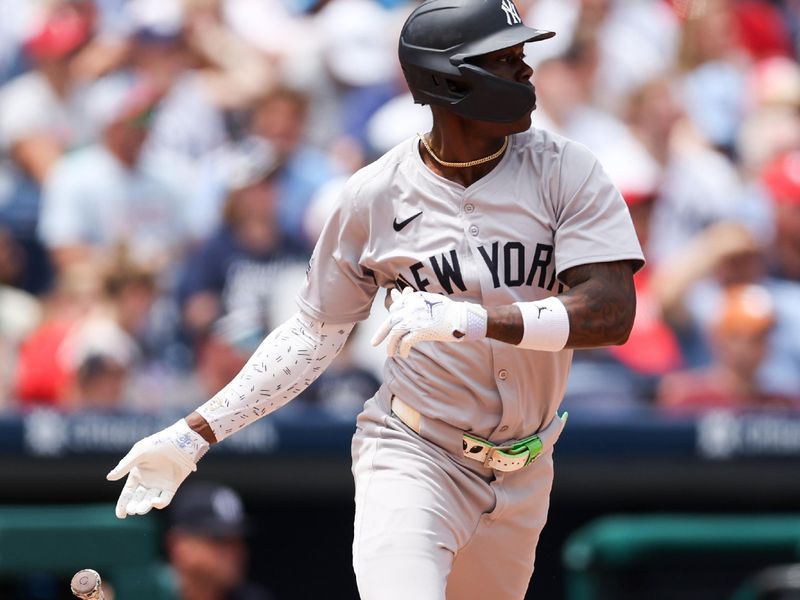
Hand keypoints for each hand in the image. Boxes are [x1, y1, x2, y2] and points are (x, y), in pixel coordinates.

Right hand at [106, 419, 208, 518]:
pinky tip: (155, 502)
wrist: (181, 441)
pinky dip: (160, 503)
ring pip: (150, 501)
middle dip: (134, 506)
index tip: (121, 515)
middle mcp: (147, 482)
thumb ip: (124, 465)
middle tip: (132, 510)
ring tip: (140, 509)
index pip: (127, 493)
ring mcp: (160, 485)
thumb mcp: (139, 453)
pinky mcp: (172, 486)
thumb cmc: (158, 444)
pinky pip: (165, 499)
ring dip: (145, 507)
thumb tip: (109, 478)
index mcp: (137, 474)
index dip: (123, 504)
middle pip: (137, 499)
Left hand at [371, 288, 486, 357]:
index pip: (394, 309)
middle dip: (380, 333)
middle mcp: (410, 308)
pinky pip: (405, 343)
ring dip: (391, 345)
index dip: (390, 320)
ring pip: (395, 334)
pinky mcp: (420, 331)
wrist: (461, 317)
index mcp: (413, 299)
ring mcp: (414, 320)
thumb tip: (394, 293)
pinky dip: (402, 350)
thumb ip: (410, 298)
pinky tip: (403, 355)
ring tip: (391, 354)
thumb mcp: (427, 299)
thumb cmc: (447, 309)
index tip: (388, 328)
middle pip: (390, 321)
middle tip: (373, 343)